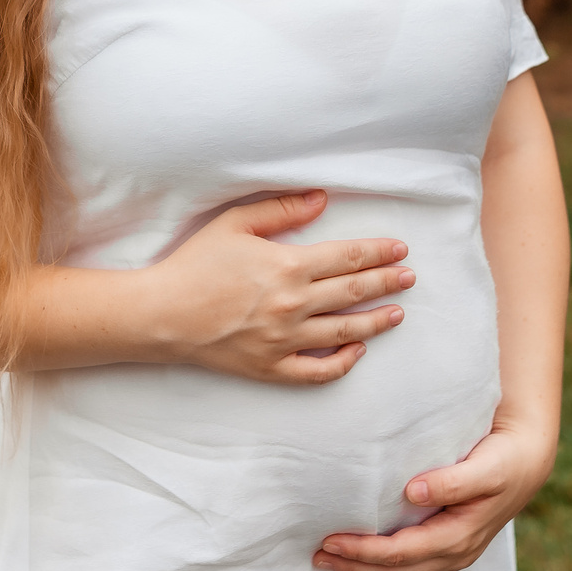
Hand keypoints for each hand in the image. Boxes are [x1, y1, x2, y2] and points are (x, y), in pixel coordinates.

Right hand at [150, 190, 413, 384]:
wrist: (162, 314)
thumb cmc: (195, 264)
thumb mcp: (235, 223)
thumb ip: (282, 209)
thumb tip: (322, 199)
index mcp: (288, 265)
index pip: (347, 258)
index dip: (378, 253)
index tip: (400, 250)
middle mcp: (293, 304)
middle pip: (354, 292)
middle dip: (386, 283)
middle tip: (409, 278)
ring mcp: (285, 340)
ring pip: (345, 331)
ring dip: (377, 321)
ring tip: (397, 313)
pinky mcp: (272, 367)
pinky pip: (318, 371)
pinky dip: (343, 363)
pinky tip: (357, 350)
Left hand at [313, 421, 557, 570]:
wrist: (526, 462)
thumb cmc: (504, 460)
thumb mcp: (485, 467)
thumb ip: (452, 481)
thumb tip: (413, 491)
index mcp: (459, 535)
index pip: (402, 553)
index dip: (365, 551)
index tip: (332, 540)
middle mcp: (456, 553)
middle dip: (357, 570)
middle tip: (319, 559)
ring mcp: (455, 558)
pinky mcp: (452, 553)